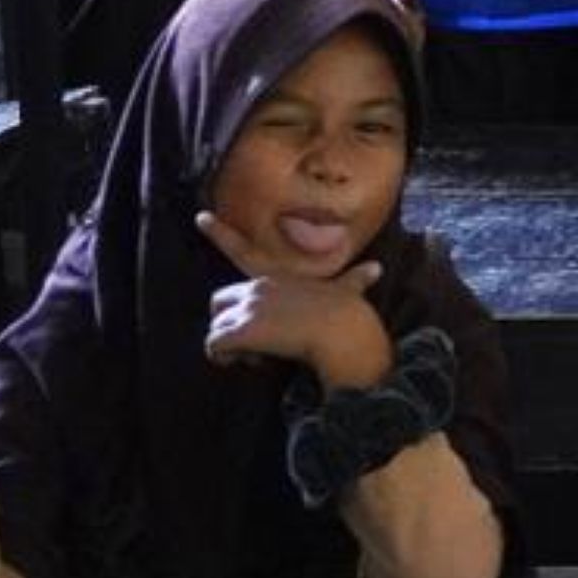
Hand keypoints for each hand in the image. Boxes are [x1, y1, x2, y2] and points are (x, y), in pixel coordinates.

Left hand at [198, 212, 394, 387]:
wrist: (340, 329)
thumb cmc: (345, 311)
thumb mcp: (346, 291)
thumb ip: (355, 280)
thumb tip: (377, 269)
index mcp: (276, 274)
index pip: (242, 248)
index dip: (218, 232)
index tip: (200, 217)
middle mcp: (257, 286)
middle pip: (218, 301)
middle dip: (226, 322)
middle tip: (251, 341)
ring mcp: (247, 306)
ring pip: (216, 329)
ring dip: (230, 347)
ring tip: (255, 355)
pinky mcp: (241, 329)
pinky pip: (214, 346)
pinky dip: (224, 358)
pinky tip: (248, 360)